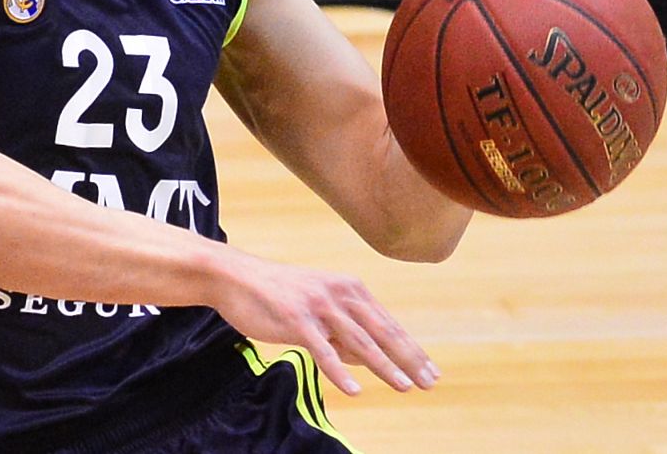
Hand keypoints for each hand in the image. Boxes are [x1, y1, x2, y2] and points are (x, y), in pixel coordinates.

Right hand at [213, 254, 437, 395]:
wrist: (234, 277)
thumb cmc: (277, 294)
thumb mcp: (318, 307)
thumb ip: (344, 330)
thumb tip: (370, 359)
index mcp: (348, 288)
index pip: (388, 324)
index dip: (411, 349)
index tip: (431, 370)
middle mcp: (339, 294)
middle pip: (382, 332)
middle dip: (408, 359)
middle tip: (430, 382)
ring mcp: (318, 306)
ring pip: (359, 341)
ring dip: (384, 365)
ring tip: (403, 386)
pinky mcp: (296, 319)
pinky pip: (322, 349)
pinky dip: (340, 370)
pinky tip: (355, 389)